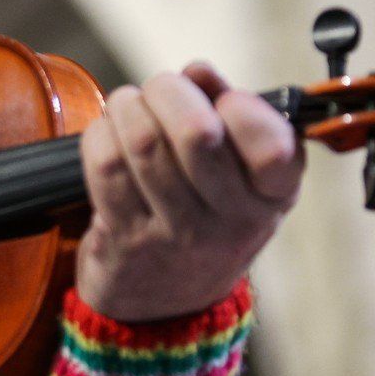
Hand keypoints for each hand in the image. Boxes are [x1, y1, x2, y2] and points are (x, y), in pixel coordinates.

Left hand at [75, 62, 302, 320]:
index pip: (272, 146)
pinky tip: (108, 131)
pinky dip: (100, 135)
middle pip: (197, 134)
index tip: (222, 101)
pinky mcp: (126, 240)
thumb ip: (229, 114)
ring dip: (128, 107)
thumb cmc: (207, 215)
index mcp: (273, 197)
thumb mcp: (242, 175)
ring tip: (129, 104)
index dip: (241, 107)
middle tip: (161, 89)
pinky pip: (105, 168)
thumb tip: (200, 71)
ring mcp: (177, 236)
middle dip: (169, 91)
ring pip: (144, 145)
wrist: (166, 304)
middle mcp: (231, 222)